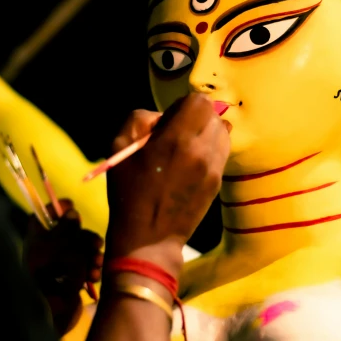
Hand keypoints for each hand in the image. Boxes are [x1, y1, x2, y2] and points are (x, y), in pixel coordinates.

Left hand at [23, 199, 103, 336]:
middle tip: (96, 245)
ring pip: (80, 250)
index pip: (44, 215)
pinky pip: (83, 267)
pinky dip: (90, 269)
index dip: (58, 208)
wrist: (55, 313)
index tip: (73, 206)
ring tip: (96, 264)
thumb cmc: (56, 273)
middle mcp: (45, 249)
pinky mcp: (68, 280)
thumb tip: (71, 211)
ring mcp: (57, 265)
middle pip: (69, 232)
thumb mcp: (63, 245)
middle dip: (85, 238)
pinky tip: (93, 277)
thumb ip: (69, 227)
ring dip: (92, 255)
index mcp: (36, 238)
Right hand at [106, 94, 230, 275]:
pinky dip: (210, 150)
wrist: (148, 239)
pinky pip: (222, 152)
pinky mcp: (218, 182)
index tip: (170, 120)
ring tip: (187, 148)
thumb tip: (161, 116)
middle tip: (177, 134)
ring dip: (207, 133)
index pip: (199, 102)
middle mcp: (201, 151)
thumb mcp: (117, 148)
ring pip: (223, 133)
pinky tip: (192, 164)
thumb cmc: (127, 193)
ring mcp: (213, 168)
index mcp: (175, 140)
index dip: (183, 105)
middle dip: (196, 118)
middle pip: (214, 116)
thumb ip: (138, 120)